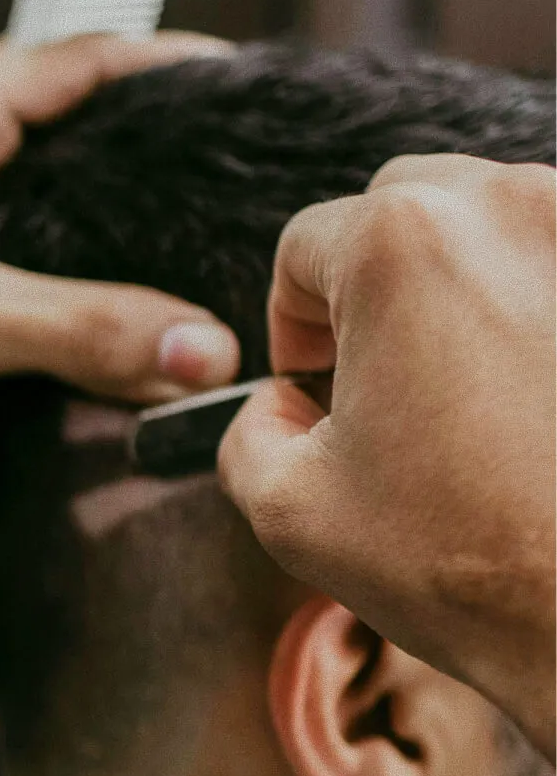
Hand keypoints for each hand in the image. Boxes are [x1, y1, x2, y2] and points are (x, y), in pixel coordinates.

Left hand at [0, 32, 237, 535]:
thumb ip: (84, 329)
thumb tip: (200, 348)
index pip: (68, 58)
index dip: (155, 60)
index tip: (229, 79)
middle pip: (47, 100)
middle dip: (128, 111)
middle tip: (209, 141)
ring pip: (19, 164)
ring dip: (86, 174)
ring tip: (166, 200)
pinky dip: (49, 234)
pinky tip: (87, 277)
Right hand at [219, 155, 555, 759]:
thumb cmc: (469, 567)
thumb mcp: (291, 510)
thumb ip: (249, 433)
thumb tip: (277, 409)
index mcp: (400, 243)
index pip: (303, 248)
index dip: (291, 326)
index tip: (313, 386)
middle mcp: (511, 208)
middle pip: (404, 211)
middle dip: (376, 290)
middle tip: (385, 387)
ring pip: (497, 231)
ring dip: (467, 296)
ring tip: (472, 402)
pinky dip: (543, 319)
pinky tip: (540, 404)